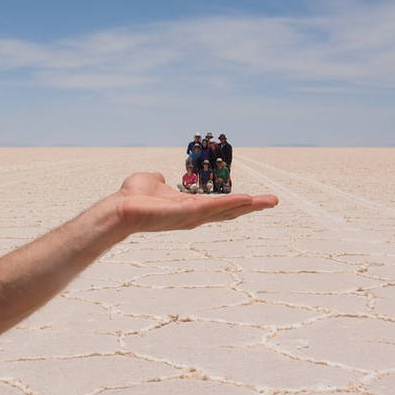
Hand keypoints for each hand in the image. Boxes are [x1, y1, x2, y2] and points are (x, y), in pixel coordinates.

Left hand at [110, 172, 277, 233]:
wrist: (121, 208)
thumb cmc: (132, 198)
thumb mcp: (150, 181)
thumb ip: (159, 180)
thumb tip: (159, 178)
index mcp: (188, 207)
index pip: (217, 206)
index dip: (236, 203)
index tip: (253, 199)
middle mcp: (194, 215)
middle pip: (229, 211)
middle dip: (252, 207)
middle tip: (273, 201)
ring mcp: (193, 216)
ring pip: (228, 210)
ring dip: (250, 205)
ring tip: (270, 201)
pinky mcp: (190, 212)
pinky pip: (216, 206)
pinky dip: (232, 203)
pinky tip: (250, 199)